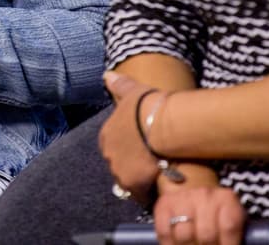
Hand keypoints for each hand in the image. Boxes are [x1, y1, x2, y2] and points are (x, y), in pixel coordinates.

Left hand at [99, 71, 162, 202]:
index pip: (115, 146)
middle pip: (120, 165)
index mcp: (107, 134)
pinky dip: (149, 193)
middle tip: (152, 165)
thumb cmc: (149, 105)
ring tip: (158, 179)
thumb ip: (119, 85)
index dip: (130, 149)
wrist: (162, 124)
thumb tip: (106, 74)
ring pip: (128, 181)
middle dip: (133, 166)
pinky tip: (160, 190)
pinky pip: (140, 193)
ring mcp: (118, 170)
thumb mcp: (133, 91)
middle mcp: (108, 154)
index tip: (143, 149)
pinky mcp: (133, 184)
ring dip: (140, 181)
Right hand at [152, 185, 245, 244]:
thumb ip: (232, 232)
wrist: (191, 186)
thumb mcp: (229, 217)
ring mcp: (182, 198)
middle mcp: (204, 195)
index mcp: (226, 198)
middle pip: (206, 235)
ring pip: (185, 236)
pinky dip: (169, 244)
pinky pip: (165, 232)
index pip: (229, 227)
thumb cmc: (215, 211)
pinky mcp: (163, 205)